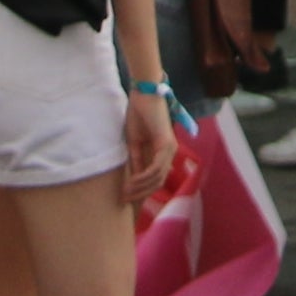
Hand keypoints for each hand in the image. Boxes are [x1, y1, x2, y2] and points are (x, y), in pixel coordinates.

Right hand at [121, 91, 181, 206]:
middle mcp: (170, 153)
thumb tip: (133, 179)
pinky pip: (157, 167)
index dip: (142, 191)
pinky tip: (133, 180)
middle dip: (140, 193)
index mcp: (163, 152)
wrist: (143, 96)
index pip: (156, 179)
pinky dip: (144, 176)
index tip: (125, 198)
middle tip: (124, 199)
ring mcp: (170, 149)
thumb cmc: (138, 115)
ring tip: (125, 191)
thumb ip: (136, 160)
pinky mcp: (166, 144)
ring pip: (158, 178)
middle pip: (158, 183)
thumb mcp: (134, 143)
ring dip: (140, 187)